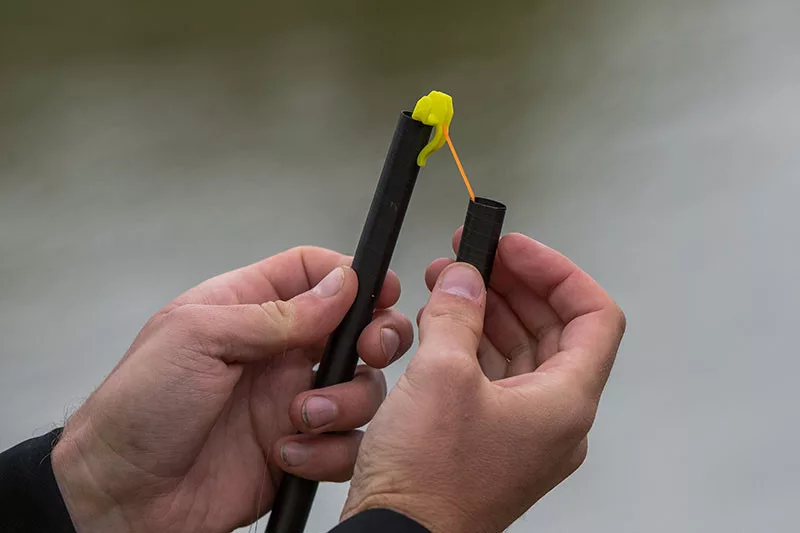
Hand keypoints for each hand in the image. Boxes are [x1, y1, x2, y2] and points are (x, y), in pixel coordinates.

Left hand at [51, 247, 413, 532]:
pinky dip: (330, 450)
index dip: (352, 275)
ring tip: (303, 417)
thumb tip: (341, 284)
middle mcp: (278, 353)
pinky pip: (347, 443)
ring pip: (362, 386)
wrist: (122, 500)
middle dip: (376, 335)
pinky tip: (287, 454)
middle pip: (355, 327)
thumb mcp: (198, 338)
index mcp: (248, 310)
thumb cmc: (138, 409)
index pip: (313, 274)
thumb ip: (276, 312)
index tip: (381, 288)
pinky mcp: (300, 448)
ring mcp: (291, 401)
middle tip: (370, 348)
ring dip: (347, 401)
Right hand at [342, 232, 624, 532]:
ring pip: (520, 350)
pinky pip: (493, 375)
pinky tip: (444, 322)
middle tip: (476, 256)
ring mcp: (521, 429)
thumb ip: (459, 314)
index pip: (593, 316)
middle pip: (553, 329)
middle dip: (512, 285)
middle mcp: (553, 418)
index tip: (516, 249)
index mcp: (565, 403)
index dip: (556, 272)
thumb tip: (464, 279)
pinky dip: (472, 342)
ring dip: (489, 310)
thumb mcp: (440, 377)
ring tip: (452, 282)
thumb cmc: (429, 485)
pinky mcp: (490, 436)